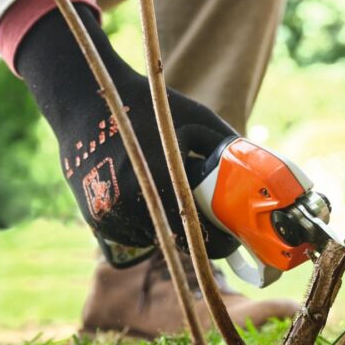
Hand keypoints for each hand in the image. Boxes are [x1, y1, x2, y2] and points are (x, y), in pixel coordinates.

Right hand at [15, 5, 239, 259]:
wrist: (85, 101)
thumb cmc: (149, 106)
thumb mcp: (198, 119)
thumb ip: (229, 148)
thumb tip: (259, 176)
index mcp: (162, 183)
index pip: (198, 238)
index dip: (219, 242)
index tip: (232, 237)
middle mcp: (132, 205)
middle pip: (177, 241)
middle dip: (196, 234)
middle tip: (210, 220)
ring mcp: (109, 214)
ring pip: (153, 238)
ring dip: (168, 228)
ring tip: (171, 196)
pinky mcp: (95, 217)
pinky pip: (131, 233)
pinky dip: (144, 222)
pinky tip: (145, 194)